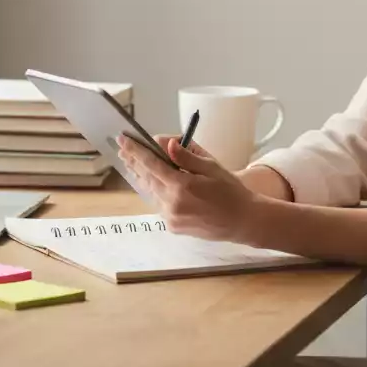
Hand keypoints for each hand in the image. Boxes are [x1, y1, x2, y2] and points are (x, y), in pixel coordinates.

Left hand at [116, 133, 259, 241]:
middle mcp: (172, 203)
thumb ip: (186, 156)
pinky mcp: (173, 227)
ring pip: (150, 192)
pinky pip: (158, 204)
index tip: (123, 139)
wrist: (243, 221)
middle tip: (123, 149)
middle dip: (134, 162)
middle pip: (146, 178)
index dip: (135, 150)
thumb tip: (166, 143)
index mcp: (182, 186)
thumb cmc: (231, 191)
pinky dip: (152, 190)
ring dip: (141, 176)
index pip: (151, 163)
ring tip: (131, 163)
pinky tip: (149, 181)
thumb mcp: (211, 167)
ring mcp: (171, 218)